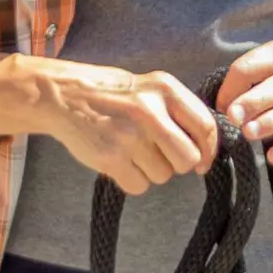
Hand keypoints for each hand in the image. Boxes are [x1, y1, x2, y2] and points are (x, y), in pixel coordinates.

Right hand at [32, 58, 218, 195]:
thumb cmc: (112, 94)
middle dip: (177, 164)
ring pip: (163, 175)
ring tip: (130, 151)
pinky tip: (118, 161)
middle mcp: (150, 110)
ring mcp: (130, 134)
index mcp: (165, 88)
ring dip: (150, 170)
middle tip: (158, 155)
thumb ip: (177, 110)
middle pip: (188, 158)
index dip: (208, 150)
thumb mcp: (149, 87)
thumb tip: (205, 147)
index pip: (205, 126)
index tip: (201, 161)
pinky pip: (139, 185)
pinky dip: (130, 179)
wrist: (64, 94)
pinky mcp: (110, 157)